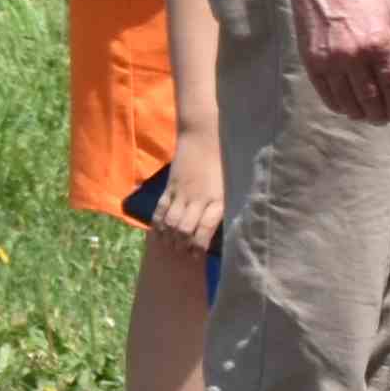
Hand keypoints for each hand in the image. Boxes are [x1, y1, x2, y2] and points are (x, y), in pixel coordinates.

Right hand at [150, 135, 228, 256]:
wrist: (204, 134)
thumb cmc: (224, 160)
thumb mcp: (231, 183)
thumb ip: (225, 204)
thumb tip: (225, 228)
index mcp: (218, 198)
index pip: (204, 229)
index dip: (198, 246)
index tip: (197, 256)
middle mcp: (198, 198)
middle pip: (184, 229)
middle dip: (182, 245)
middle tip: (183, 254)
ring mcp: (181, 192)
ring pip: (170, 222)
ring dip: (169, 238)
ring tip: (171, 246)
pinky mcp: (170, 186)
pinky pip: (160, 209)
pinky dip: (158, 224)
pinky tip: (159, 233)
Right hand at [283, 0, 389, 122]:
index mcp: (379, 41)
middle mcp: (354, 55)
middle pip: (371, 100)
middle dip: (382, 115)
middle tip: (387, 119)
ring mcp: (330, 60)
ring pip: (349, 102)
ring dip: (361, 114)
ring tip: (370, 116)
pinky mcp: (311, 61)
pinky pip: (327, 95)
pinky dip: (339, 106)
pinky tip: (348, 107)